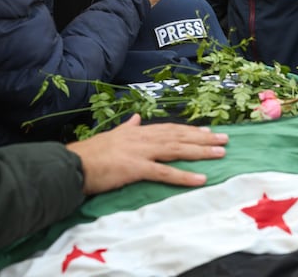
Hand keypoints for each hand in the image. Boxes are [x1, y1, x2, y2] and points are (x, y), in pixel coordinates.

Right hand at [67, 114, 227, 194]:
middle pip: (179, 136)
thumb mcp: (112, 135)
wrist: (73, 164)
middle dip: (203, 138)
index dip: (189, 130)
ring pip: (177, 150)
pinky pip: (164, 172)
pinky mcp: (136, 168)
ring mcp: (140, 152)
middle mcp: (143, 138)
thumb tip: (136, 118)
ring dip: (200, 152)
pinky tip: (200, 178)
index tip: (206, 130)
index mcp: (138, 132)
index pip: (169, 129)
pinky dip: (184, 176)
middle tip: (224, 139)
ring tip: (220, 153)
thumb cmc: (90, 153)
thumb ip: (127, 127)